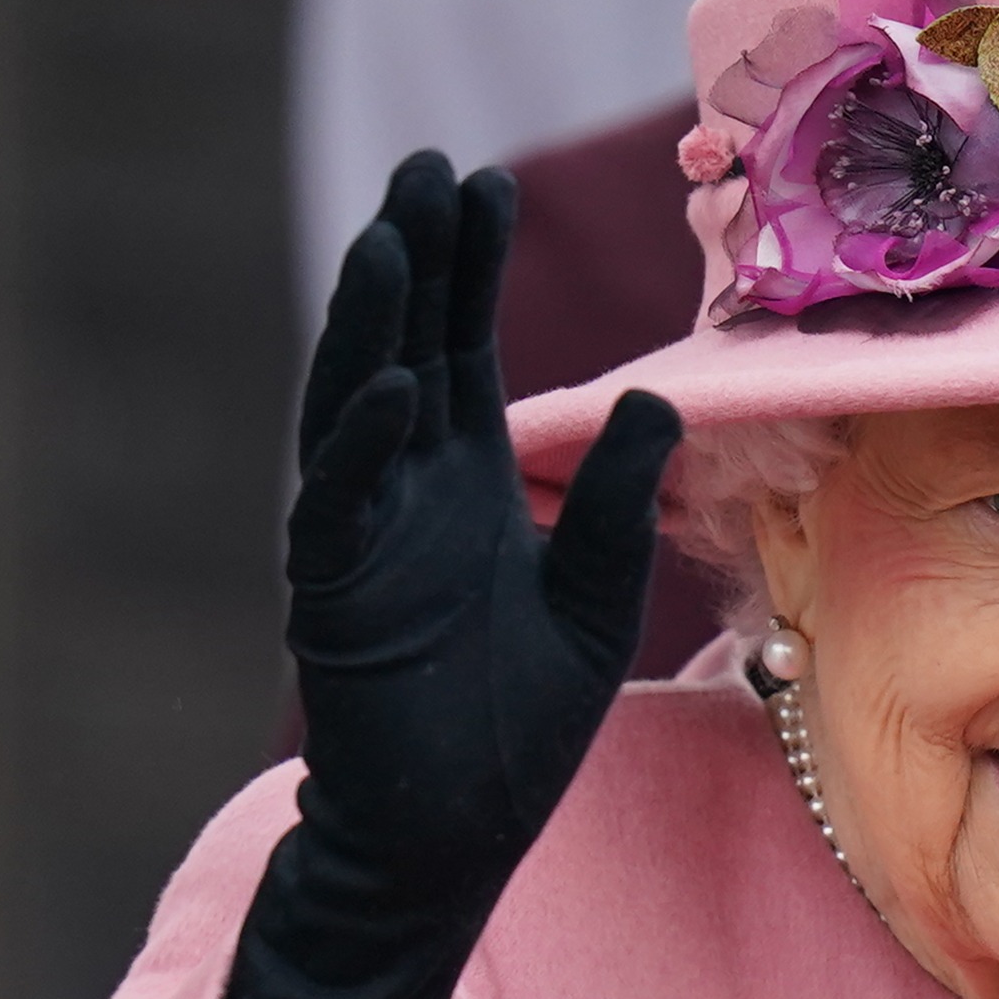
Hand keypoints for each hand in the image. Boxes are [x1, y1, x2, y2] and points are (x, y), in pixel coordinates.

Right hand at [285, 151, 682, 913]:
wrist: (455, 831)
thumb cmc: (517, 721)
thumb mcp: (595, 597)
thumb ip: (616, 502)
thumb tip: (661, 400)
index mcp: (465, 482)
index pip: (461, 348)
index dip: (470, 268)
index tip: (485, 184)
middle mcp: (405, 491)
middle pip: (405, 348)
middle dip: (415, 261)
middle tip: (428, 167)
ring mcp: (363, 537)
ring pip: (356, 405)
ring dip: (372, 324)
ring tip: (391, 239)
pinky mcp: (336, 595)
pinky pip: (341, 505)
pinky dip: (364, 445)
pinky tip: (393, 386)